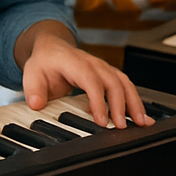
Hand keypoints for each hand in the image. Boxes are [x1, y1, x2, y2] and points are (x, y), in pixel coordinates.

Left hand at [21, 32, 150, 128]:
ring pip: (124, 82)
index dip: (98, 101)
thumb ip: (33, 90)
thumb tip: (36, 104)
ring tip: (141, 123)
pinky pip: (126, 86)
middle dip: (120, 105)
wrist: (51, 48)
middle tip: (121, 127)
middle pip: (112, 81)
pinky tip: (143, 117)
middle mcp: (92, 63)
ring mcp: (103, 68)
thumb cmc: (44, 62)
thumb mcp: (31, 74)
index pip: (90, 80)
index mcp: (74, 62)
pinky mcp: (109, 74)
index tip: (102, 121)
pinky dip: (136, 101)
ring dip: (134, 103)